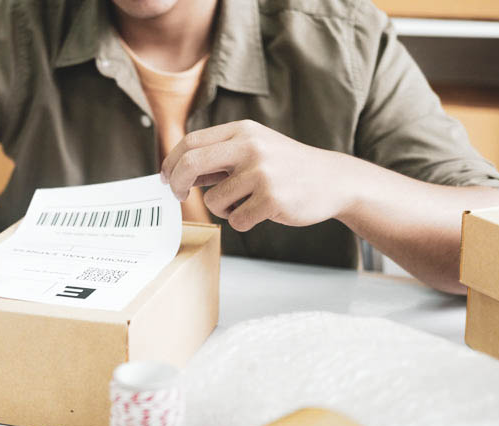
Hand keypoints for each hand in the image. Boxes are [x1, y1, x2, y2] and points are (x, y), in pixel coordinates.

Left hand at [161, 120, 354, 230]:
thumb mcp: (254, 149)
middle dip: (176, 184)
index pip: (191, 142)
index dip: (171, 163)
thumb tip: (176, 172)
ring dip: (222, 209)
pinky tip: (261, 212)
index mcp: (242, 132)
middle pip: (191, 164)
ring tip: (246, 203)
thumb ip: (218, 158)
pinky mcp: (271, 199)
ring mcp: (261, 173)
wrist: (332, 180)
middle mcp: (250, 147)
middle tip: (177, 197)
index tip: (166, 178)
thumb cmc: (286, 167)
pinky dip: (242, 221)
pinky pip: (235, 220)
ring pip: (213, 201)